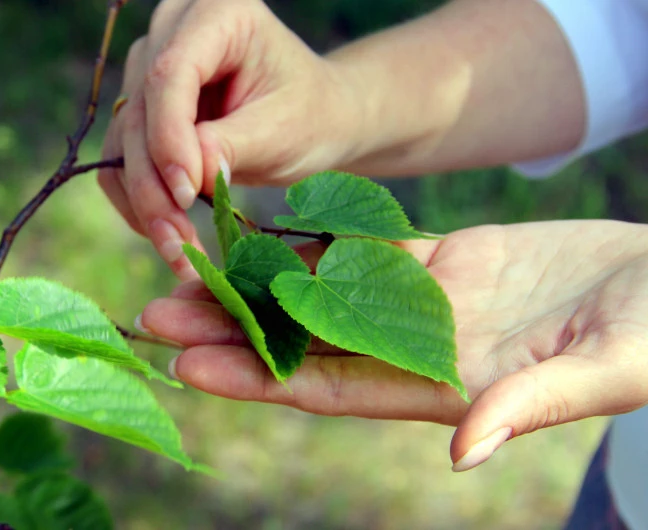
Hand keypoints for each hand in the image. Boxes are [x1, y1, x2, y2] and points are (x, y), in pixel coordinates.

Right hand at [98, 0, 362, 278]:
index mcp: (219, 11)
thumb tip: (186, 178)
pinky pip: (120, 159)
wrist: (313, 117)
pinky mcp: (139, 105)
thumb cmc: (311, 114)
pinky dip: (138, 200)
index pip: (170, 73)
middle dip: (155, 185)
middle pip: (140, 111)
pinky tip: (167, 235)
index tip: (189, 195)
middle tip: (179, 245)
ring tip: (179, 252)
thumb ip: (234, 146)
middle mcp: (173, 29)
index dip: (170, 138)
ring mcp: (149, 64)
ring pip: (124, 141)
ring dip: (145, 202)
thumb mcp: (284, 129)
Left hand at [137, 220, 647, 469]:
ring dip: (255, 283)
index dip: (259, 381)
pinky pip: (360, 250)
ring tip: (188, 265)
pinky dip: (311, 242)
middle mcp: (416, 350)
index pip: (329, 390)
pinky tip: (261, 229)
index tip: (192, 366)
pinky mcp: (442, 261)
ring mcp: (424, 303)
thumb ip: (529, 408)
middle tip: (156, 313)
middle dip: (231, 332)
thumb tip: (463, 454)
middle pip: (302, 344)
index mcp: (443, 388)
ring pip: (319, 294)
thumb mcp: (602, 372)